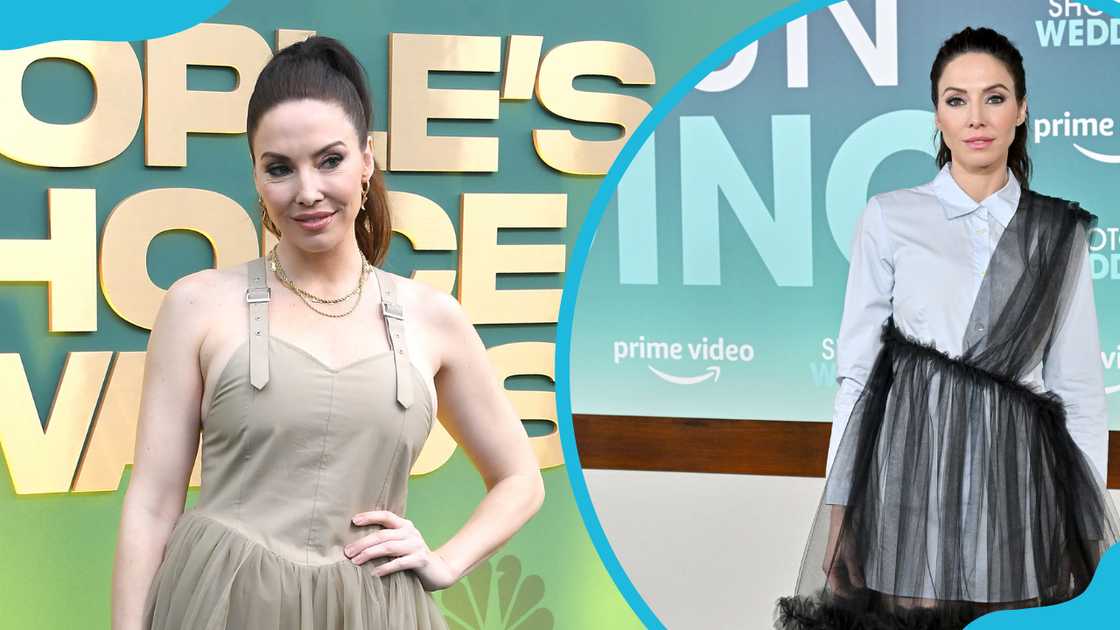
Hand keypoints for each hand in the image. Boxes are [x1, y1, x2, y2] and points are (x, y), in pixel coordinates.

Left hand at [344, 510, 458, 590]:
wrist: (439, 570)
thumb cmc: (413, 557)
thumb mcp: (402, 544)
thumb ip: (387, 539)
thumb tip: (358, 542)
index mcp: (405, 525)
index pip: (386, 516)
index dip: (370, 516)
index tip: (354, 521)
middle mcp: (411, 533)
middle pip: (383, 534)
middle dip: (363, 542)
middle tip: (347, 552)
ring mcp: (416, 546)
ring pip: (389, 547)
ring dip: (369, 554)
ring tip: (355, 561)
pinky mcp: (420, 560)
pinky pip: (399, 563)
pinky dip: (385, 568)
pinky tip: (373, 573)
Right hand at [822, 505, 863, 594]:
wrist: (844, 518)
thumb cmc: (842, 535)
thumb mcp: (851, 556)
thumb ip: (854, 573)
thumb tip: (859, 587)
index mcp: (830, 568)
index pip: (837, 589)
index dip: (848, 596)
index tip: (859, 600)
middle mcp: (833, 567)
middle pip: (843, 585)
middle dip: (853, 589)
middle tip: (865, 594)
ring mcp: (840, 561)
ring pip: (848, 578)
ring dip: (857, 581)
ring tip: (868, 584)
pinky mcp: (847, 556)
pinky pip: (852, 569)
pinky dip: (859, 573)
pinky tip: (867, 574)